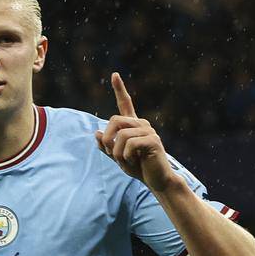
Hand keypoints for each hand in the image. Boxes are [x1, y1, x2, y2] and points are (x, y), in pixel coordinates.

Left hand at [94, 73, 181, 195]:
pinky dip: (125, 156)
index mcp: (133, 126)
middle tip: (110, 154)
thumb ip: (106, 146)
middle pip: (115, 120)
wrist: (157, 180)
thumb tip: (97, 132)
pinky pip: (130, 144)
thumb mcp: (118, 157)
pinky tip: (133, 162)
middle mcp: (142, 124)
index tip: (114, 75)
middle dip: (107, 139)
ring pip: (121, 135)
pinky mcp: (153, 141)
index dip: (119, 89)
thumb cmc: (139, 168)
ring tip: (124, 162)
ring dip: (116, 152)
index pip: (125, 104)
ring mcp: (149, 131)